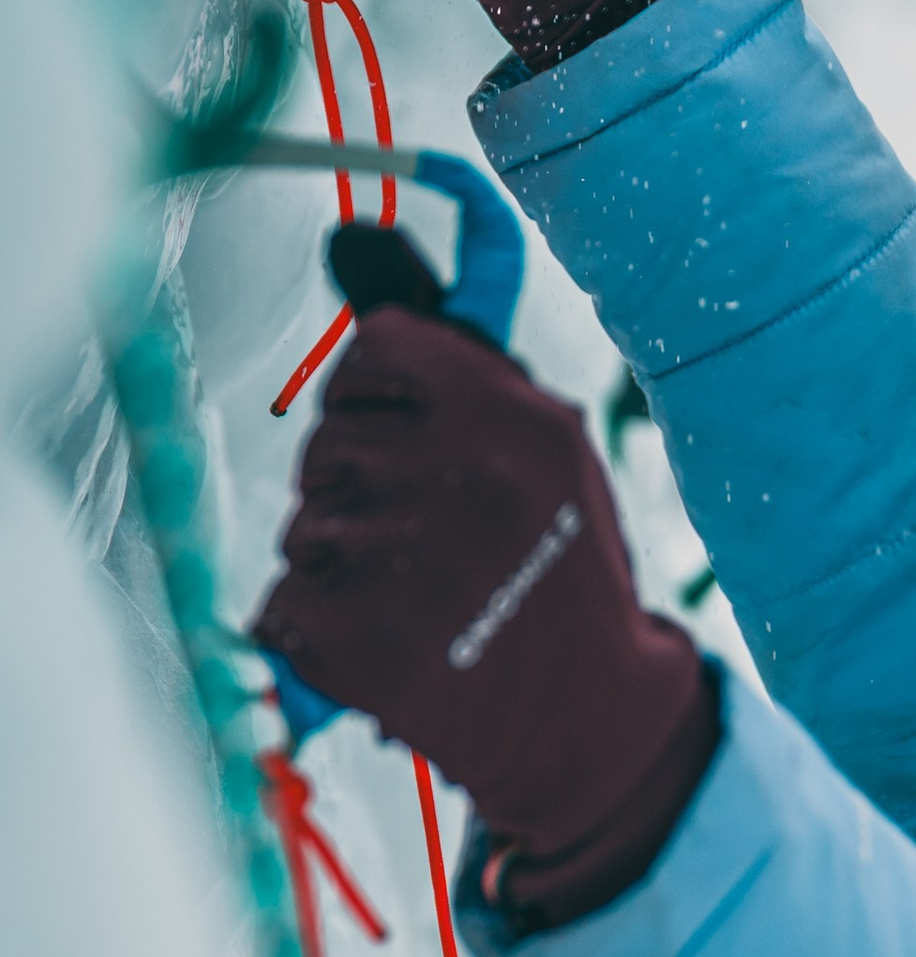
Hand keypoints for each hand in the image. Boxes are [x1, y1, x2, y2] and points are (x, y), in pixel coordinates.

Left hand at [255, 244, 718, 926]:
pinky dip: (318, 636)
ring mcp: (407, 566)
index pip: (373, 350)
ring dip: (340, 570)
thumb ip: (446, 349)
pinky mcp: (361, 645)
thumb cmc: (561, 571)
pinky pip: (282, 609)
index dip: (378, 404)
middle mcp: (461, 479)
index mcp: (513, 414)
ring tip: (421, 603)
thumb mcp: (539, 443)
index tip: (418, 451)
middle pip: (325, 446)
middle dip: (356, 493)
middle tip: (429, 545)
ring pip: (302, 531)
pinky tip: (388, 648)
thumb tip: (349, 234)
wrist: (593, 722)